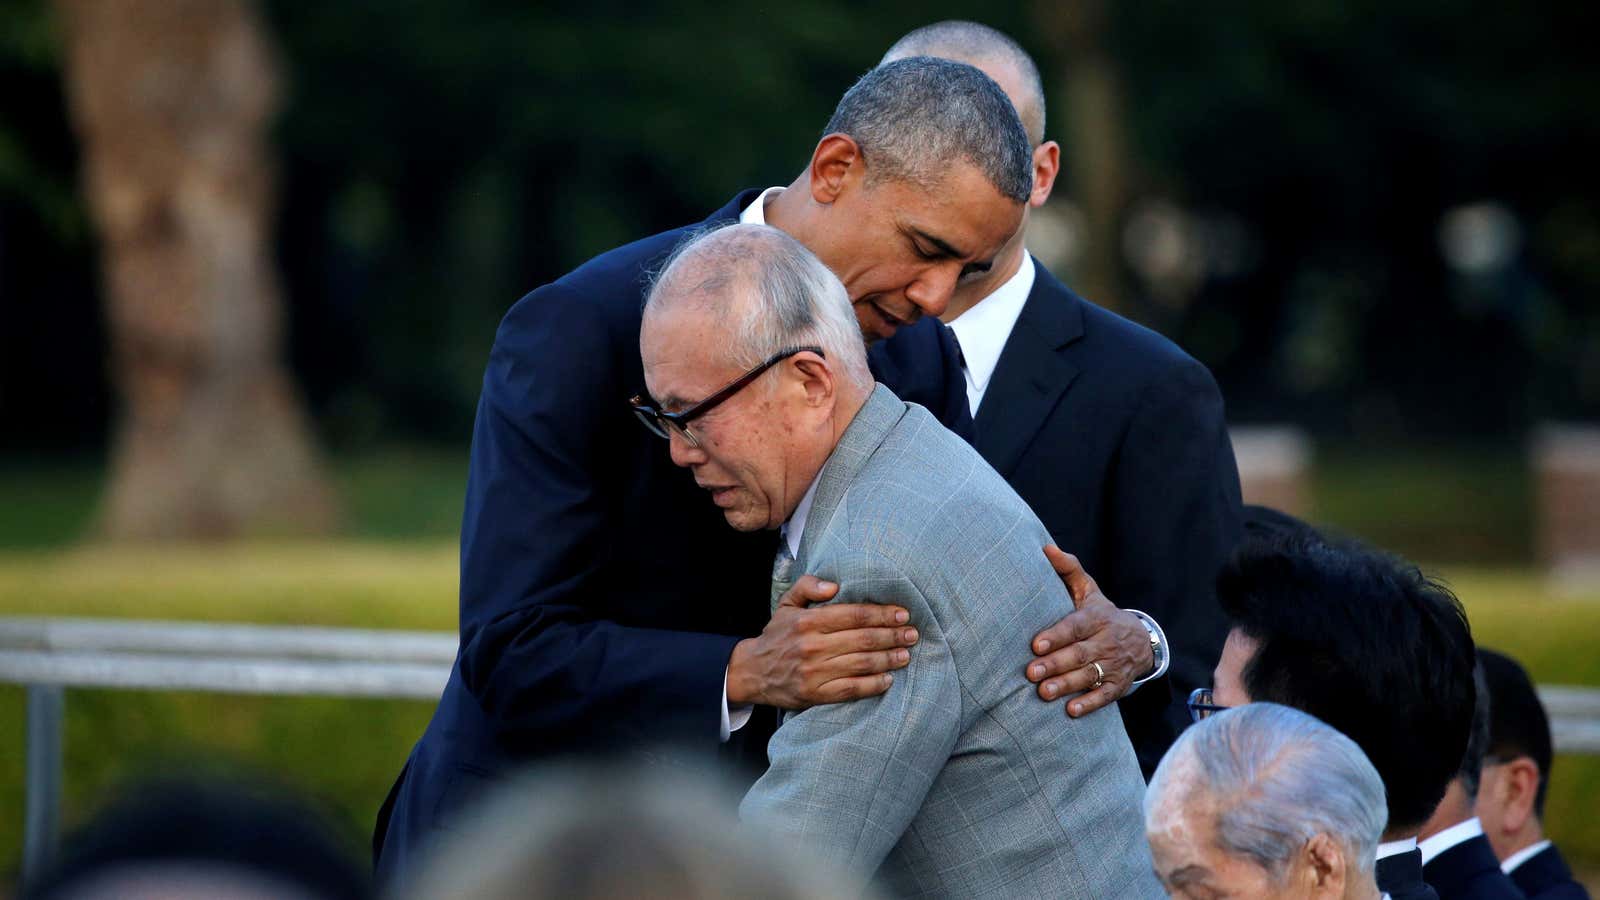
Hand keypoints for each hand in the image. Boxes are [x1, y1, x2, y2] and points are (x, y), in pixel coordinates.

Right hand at [727, 574, 918, 708]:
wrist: (752, 671)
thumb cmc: (777, 635)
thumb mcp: (787, 603)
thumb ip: (808, 586)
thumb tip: (835, 585)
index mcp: (808, 621)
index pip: (853, 614)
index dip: (882, 614)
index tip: (902, 613)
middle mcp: (812, 645)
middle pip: (863, 639)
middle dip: (892, 635)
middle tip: (912, 633)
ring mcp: (814, 672)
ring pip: (860, 664)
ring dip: (888, 659)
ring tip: (906, 654)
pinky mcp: (815, 694)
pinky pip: (850, 689)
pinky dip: (872, 685)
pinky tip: (888, 679)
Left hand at [1025, 546, 1153, 717]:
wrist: (1141, 639)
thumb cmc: (1101, 614)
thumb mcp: (1089, 591)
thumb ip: (1068, 570)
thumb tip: (1045, 548)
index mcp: (1098, 617)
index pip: (1076, 626)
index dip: (1057, 635)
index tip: (1036, 644)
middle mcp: (1107, 641)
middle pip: (1080, 653)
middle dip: (1056, 663)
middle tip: (1032, 672)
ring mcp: (1114, 664)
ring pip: (1090, 675)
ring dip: (1067, 685)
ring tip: (1044, 692)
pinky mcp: (1118, 685)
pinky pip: (1105, 696)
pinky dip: (1089, 703)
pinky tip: (1071, 710)